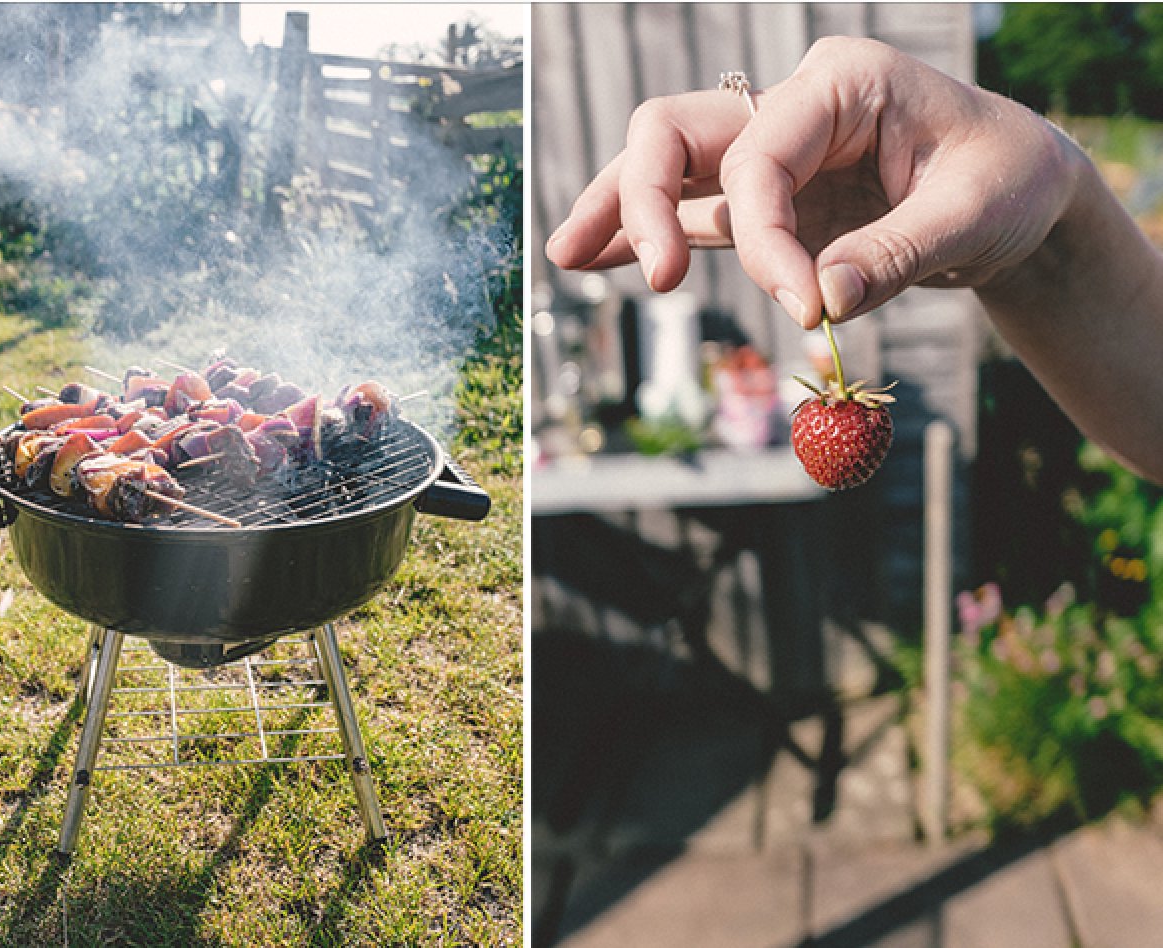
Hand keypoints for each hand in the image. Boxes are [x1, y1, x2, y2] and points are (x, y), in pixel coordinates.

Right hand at [546, 36, 1081, 328]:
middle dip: (645, 201)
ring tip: (566, 257)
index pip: (760, 156)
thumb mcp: (972, 214)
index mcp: (841, 82)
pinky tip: (597, 263)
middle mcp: (790, 106)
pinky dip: (643, 237)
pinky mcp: (766, 198)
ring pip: (664, 168)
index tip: (806, 306)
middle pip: (675, 133)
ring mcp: (769, 151)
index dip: (767, 238)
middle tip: (662, 279)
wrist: (1020, 193)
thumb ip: (896, 255)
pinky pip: (690, 212)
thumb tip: (822, 302)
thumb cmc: (1006, 182)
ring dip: (616, 212)